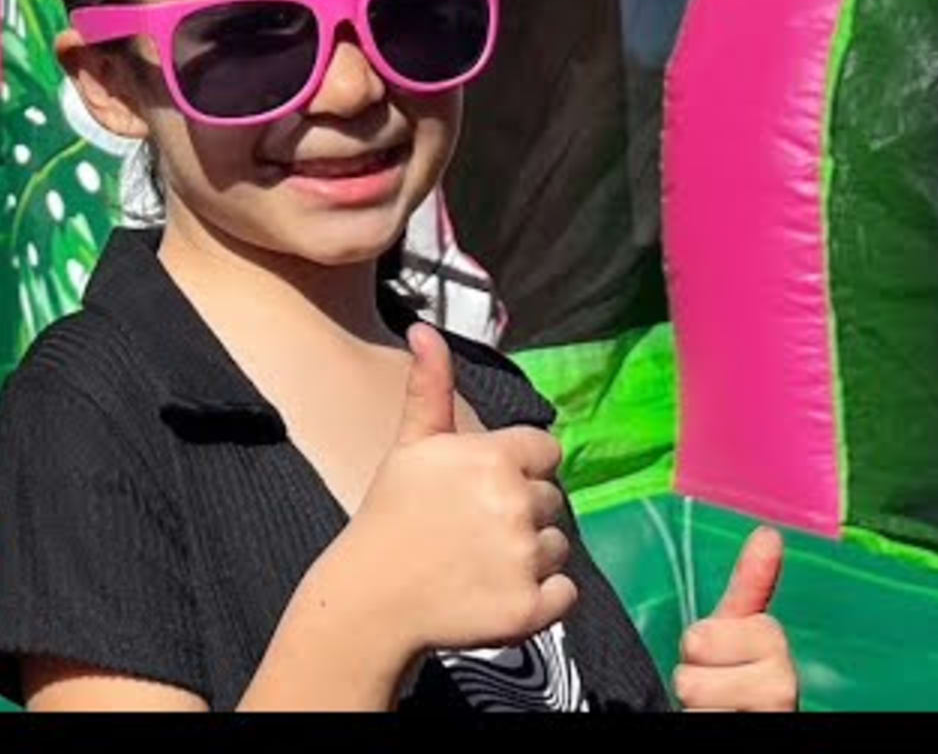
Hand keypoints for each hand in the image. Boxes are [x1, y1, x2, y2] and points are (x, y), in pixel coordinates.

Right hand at [326, 326, 578, 657]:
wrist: (371, 598)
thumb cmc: (391, 514)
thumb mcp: (411, 446)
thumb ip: (430, 387)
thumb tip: (423, 329)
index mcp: (494, 458)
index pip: (547, 453)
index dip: (519, 470)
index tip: (481, 490)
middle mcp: (516, 504)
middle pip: (553, 500)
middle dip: (522, 512)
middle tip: (474, 529)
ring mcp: (524, 558)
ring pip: (558, 547)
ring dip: (531, 556)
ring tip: (482, 562)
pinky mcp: (531, 608)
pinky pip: (565, 593)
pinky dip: (543, 598)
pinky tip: (498, 592)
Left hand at [672, 527, 798, 711]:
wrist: (743, 723)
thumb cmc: (737, 679)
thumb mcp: (736, 630)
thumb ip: (750, 586)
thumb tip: (769, 534)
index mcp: (775, 648)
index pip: (704, 636)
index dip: (702, 644)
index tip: (717, 655)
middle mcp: (784, 687)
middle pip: (696, 670)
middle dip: (696, 678)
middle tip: (716, 686)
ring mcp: (773, 711)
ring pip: (696, 700)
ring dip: (696, 707)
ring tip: (718, 708)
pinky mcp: (759, 730)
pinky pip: (703, 722)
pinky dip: (699, 722)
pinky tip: (719, 721)